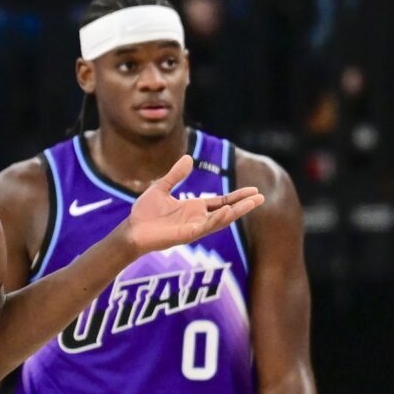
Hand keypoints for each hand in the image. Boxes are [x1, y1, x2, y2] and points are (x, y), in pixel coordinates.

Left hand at [124, 155, 263, 254]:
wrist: (131, 230)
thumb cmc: (145, 213)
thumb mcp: (161, 188)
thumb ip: (175, 175)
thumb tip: (188, 158)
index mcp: (194, 208)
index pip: (222, 201)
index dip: (237, 196)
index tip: (254, 191)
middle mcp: (198, 218)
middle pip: (226, 210)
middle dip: (243, 205)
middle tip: (261, 197)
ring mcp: (194, 228)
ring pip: (220, 220)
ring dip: (236, 211)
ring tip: (252, 204)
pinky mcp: (186, 235)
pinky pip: (206, 227)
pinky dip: (218, 220)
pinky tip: (228, 212)